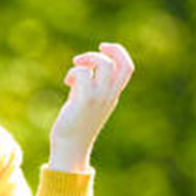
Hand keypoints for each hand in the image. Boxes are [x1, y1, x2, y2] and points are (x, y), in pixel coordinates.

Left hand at [46, 42, 134, 172]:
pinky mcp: (85, 101)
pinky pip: (83, 74)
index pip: (127, 68)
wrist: (70, 147)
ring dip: (88, 58)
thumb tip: (83, 67)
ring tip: (76, 67)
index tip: (102, 48)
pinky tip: (68, 82)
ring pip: (104, 64)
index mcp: (112, 94)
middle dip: (108, 50)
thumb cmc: (75, 123)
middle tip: (88, 56)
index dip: (118, 52)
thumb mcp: (87, 99)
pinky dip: (74, 72)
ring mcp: (99, 98)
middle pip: (121, 64)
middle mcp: (110, 95)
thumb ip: (90, 83)